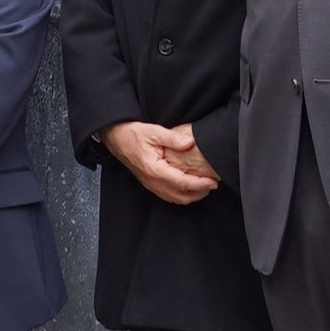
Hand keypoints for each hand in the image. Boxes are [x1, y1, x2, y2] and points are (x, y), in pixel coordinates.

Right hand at [99, 120, 219, 204]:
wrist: (116, 138)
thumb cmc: (133, 134)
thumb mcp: (153, 131)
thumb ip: (173, 137)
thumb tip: (190, 142)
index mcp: (154, 169)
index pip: (182, 183)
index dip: (200, 184)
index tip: (213, 182)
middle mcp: (152, 181)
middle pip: (181, 196)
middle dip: (199, 193)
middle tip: (212, 185)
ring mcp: (150, 184)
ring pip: (175, 199)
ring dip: (191, 196)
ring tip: (204, 187)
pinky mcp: (149, 184)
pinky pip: (168, 196)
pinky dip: (181, 195)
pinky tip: (188, 187)